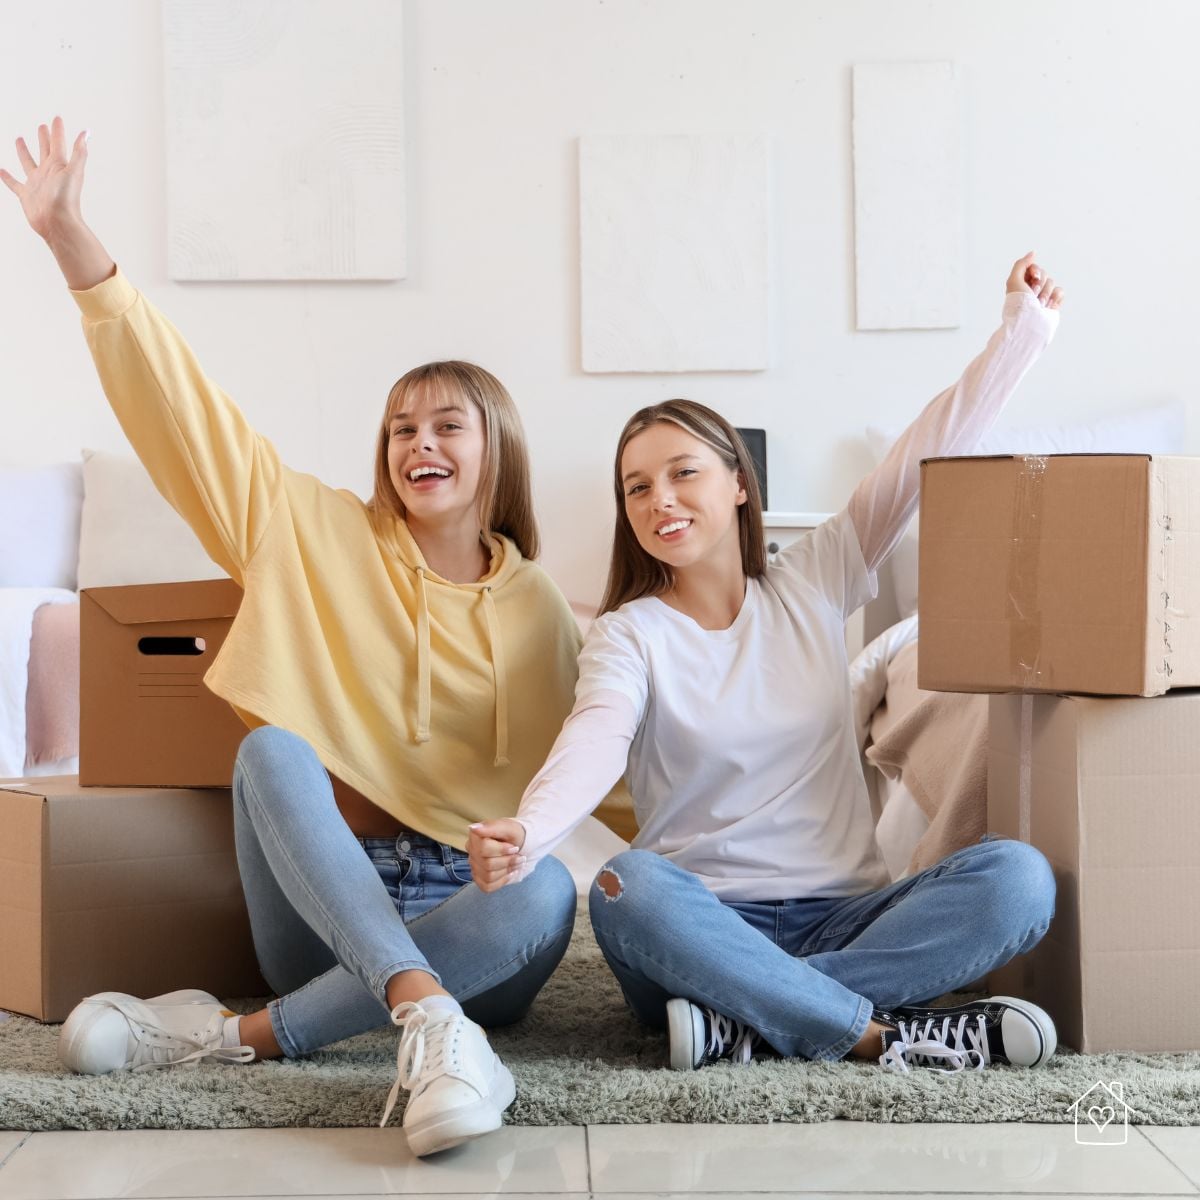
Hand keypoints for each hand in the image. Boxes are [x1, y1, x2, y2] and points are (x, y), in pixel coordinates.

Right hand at [1, 116, 88, 241]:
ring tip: (19, 139)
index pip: (58, 143)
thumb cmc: (66, 198)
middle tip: (42, 126)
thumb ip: (79, 152)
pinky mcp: (26, 194)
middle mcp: (48, 172)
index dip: (57, 130)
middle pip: (45, 150)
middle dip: (44, 138)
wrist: (57, 222)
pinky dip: (6, 177)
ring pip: (28, 162)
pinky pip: (14, 183)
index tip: (56, 118)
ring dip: (24, 151)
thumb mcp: (74, 171)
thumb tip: (86, 133)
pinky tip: (0, 170)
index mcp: (59, 165)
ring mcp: (36, 183)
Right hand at [467, 818, 527, 892]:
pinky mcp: (479, 879)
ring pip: (488, 876)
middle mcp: (471, 851)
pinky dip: (502, 881)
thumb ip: (492, 827)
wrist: (520, 845)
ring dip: (507, 871)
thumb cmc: (513, 834)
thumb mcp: (508, 828)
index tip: (514, 848)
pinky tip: (509, 873)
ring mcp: (474, 866)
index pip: (484, 848)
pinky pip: (487, 887)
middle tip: (519, 856)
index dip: (502, 850)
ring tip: (516, 863)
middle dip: (507, 861)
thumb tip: (473, 828)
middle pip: (487, 864)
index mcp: (475, 836)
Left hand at [1005, 251, 1064, 309]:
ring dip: (1045, 292)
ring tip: (1038, 304)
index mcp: (1021, 283)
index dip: (1035, 270)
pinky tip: (1048, 306)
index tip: (1033, 277)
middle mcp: (1032, 289)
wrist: (1030, 322)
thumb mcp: (1014, 280)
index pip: (1033, 267)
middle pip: (1044, 273)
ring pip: (1052, 282)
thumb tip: (1033, 253)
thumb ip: (1021, 264)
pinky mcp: (1053, 302)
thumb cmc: (1019, 303)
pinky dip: (1055, 297)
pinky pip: (1060, 291)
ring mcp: (1043, 295)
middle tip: (1033, 294)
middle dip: (1040, 283)